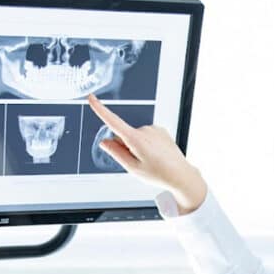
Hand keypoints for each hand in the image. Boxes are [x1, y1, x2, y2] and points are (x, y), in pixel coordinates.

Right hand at [86, 93, 206, 212]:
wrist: (181, 175)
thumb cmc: (158, 174)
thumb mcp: (132, 168)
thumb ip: (116, 153)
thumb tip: (104, 142)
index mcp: (136, 139)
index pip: (113, 122)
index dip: (100, 110)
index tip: (92, 98)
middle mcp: (145, 130)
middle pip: (124, 136)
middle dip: (126, 147)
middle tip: (139, 162)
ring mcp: (154, 129)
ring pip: (135, 136)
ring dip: (138, 147)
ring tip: (151, 161)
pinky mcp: (161, 130)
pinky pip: (146, 136)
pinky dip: (147, 144)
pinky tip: (157, 155)